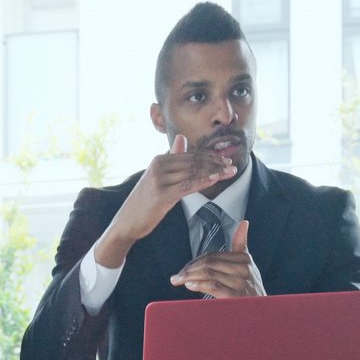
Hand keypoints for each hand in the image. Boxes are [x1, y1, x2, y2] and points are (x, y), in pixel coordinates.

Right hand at [98, 135, 229, 265]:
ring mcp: (160, 180)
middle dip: (216, 163)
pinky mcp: (162, 194)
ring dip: (215, 171)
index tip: (226, 159)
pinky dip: (203, 181)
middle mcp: (159, 166)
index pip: (190, 155)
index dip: (210, 156)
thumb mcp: (158, 176)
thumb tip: (181, 138)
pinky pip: (188, 186)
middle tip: (232, 165)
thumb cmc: (145, 201)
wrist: (127, 221)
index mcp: (159, 159)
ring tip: (230, 172)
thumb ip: (172, 157)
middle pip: (194, 162)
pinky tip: (216, 179)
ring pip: (193, 172)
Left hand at [166, 220, 260, 298]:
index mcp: (244, 258)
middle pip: (209, 263)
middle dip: (189, 269)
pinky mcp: (236, 296)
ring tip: (178, 280)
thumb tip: (244, 223)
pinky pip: (213, 286)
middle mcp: (243, 268)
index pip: (213, 256)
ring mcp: (240, 282)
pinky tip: (189, 285)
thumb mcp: (247, 265)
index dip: (195, 261)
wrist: (262, 312)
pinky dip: (198, 284)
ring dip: (189, 276)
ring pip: (209, 273)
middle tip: (176, 276)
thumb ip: (241, 245)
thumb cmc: (250, 289)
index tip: (184, 269)